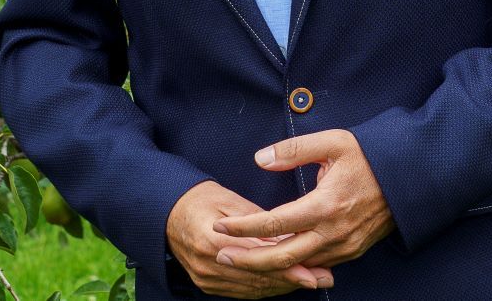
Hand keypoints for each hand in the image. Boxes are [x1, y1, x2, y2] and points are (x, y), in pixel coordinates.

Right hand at [166, 180, 335, 296]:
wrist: (168, 212)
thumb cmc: (201, 199)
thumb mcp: (231, 202)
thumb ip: (259, 222)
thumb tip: (289, 237)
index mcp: (212, 240)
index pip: (258, 258)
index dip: (289, 266)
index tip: (314, 270)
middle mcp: (208, 265)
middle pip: (258, 278)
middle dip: (293, 280)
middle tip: (323, 277)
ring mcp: (206, 278)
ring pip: (253, 289)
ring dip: (284, 287)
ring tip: (312, 280)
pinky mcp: (207, 284)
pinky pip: (242, 293)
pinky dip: (267, 289)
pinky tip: (286, 284)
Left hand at [210, 130, 395, 277]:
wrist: (411, 176)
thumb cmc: (371, 155)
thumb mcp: (333, 142)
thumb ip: (294, 150)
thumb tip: (260, 158)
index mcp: (325, 205)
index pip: (273, 223)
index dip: (243, 227)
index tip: (220, 226)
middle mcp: (333, 233)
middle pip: (281, 257)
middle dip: (247, 259)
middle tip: (220, 255)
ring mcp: (343, 247)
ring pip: (298, 266)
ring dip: (267, 266)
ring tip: (241, 260)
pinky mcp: (351, 252)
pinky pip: (315, 266)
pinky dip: (292, 266)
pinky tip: (275, 260)